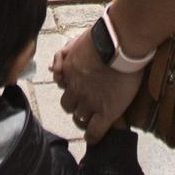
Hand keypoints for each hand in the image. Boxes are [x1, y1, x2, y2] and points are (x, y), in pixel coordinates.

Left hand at [52, 28, 143, 143]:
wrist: (119, 45)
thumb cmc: (103, 37)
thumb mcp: (77, 42)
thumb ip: (65, 54)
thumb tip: (55, 66)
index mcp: (69, 73)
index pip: (63, 89)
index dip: (69, 91)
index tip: (75, 93)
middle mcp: (76, 89)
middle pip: (68, 105)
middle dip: (75, 105)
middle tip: (85, 103)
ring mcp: (90, 102)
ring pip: (80, 118)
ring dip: (85, 118)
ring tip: (93, 117)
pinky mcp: (106, 112)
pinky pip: (94, 132)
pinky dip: (93, 137)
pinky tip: (94, 138)